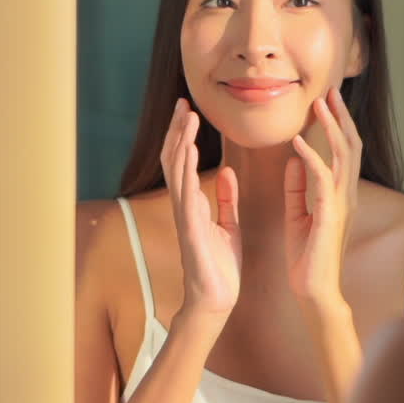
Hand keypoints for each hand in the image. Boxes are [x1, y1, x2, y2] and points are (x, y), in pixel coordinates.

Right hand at [160, 99, 241, 334]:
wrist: (217, 300)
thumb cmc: (220, 267)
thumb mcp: (228, 226)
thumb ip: (226, 200)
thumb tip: (228, 172)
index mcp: (194, 204)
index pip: (185, 163)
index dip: (186, 136)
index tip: (191, 111)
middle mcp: (185, 206)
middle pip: (175, 160)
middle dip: (178, 131)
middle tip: (183, 102)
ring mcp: (185, 217)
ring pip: (177, 171)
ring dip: (181, 142)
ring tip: (186, 116)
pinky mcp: (191, 229)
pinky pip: (186, 194)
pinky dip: (186, 170)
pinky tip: (188, 149)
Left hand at [284, 87, 360, 310]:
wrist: (314, 290)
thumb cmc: (307, 257)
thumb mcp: (298, 214)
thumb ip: (298, 186)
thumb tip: (295, 158)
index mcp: (341, 194)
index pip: (344, 151)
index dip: (338, 124)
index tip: (327, 101)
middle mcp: (347, 195)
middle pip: (350, 146)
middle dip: (340, 116)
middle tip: (330, 91)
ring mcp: (341, 204)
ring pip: (342, 156)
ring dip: (330, 127)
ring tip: (318, 104)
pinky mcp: (329, 216)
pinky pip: (321, 179)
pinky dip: (310, 157)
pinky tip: (297, 142)